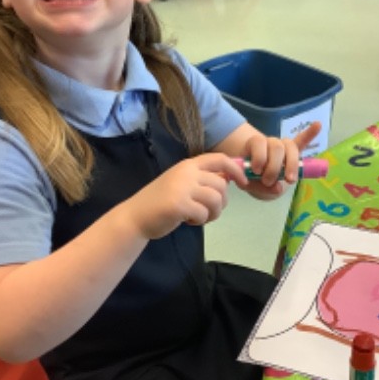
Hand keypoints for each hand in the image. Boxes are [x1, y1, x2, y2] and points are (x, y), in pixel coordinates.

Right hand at [126, 153, 247, 239]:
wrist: (136, 216)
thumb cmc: (161, 201)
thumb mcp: (182, 183)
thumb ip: (202, 179)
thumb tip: (229, 180)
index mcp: (188, 165)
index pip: (220, 159)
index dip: (236, 169)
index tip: (243, 182)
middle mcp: (186, 173)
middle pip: (221, 184)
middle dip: (221, 202)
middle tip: (209, 211)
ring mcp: (182, 188)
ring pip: (216, 199)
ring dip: (213, 213)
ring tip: (200, 217)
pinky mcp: (179, 205)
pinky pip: (204, 213)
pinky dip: (200, 220)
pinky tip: (189, 221)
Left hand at [236, 121, 322, 199]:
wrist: (255, 178)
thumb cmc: (250, 177)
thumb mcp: (248, 183)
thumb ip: (258, 186)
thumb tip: (279, 188)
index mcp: (254, 146)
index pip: (259, 142)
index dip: (259, 156)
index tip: (256, 171)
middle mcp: (270, 142)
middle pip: (276, 147)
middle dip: (274, 167)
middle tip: (268, 181)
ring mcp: (283, 146)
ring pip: (290, 147)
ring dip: (291, 164)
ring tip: (289, 180)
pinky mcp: (293, 152)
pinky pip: (302, 141)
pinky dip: (310, 134)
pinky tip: (318, 125)